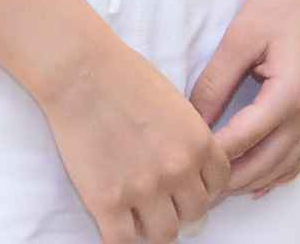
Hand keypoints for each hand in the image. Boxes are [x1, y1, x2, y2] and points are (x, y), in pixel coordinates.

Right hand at [35, 34, 230, 242]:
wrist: (80, 72)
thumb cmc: (124, 77)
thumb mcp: (175, 103)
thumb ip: (189, 139)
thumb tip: (189, 170)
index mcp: (198, 143)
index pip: (219, 186)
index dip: (203, 187)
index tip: (186, 185)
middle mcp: (177, 170)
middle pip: (195, 214)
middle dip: (180, 207)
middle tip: (161, 198)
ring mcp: (143, 189)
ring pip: (165, 235)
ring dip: (154, 226)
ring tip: (138, 212)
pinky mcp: (107, 201)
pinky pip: (122, 242)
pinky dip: (121, 238)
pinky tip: (114, 222)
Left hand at [189, 0, 299, 197]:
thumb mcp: (239, 38)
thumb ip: (215, 83)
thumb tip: (191, 120)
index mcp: (288, 94)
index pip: (244, 140)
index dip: (213, 156)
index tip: (185, 165)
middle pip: (267, 163)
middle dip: (232, 180)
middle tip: (198, 187)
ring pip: (288, 163)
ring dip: (257, 180)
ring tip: (223, 188)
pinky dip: (283, 170)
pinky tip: (264, 180)